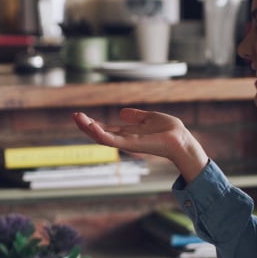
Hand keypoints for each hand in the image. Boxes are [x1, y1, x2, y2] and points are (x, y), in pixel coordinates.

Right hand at [72, 108, 208, 181]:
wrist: (181, 140)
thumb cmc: (169, 131)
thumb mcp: (149, 118)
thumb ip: (136, 116)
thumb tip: (122, 112)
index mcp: (128, 133)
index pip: (106, 129)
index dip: (93, 123)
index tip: (81, 116)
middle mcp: (125, 139)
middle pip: (100, 133)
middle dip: (86, 126)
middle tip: (75, 116)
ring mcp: (127, 143)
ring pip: (103, 137)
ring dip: (89, 129)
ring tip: (78, 119)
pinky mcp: (132, 145)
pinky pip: (113, 141)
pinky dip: (101, 134)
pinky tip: (92, 127)